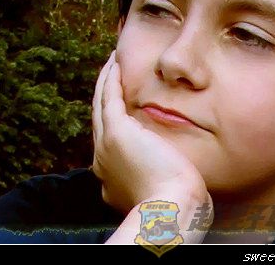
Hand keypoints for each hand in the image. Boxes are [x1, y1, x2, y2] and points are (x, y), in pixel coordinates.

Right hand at [91, 51, 209, 214]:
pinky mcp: (116, 132)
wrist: (170, 211)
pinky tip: (115, 64)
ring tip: (111, 64)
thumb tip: (167, 169)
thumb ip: (156, 175)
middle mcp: (101, 159)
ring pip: (101, 105)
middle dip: (104, 96)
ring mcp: (105, 145)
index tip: (119, 105)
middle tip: (110, 76)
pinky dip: (110, 79)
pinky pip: (109, 97)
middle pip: (99, 119)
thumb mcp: (160, 190)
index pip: (108, 140)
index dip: (112, 119)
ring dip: (105, 81)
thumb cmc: (175, 206)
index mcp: (110, 175)